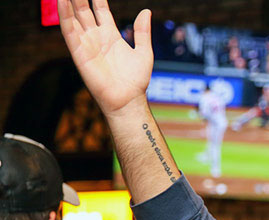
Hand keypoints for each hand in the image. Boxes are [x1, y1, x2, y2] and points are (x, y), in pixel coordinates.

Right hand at [59, 0, 152, 116]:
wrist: (128, 100)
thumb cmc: (136, 81)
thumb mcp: (144, 52)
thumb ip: (143, 32)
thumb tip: (146, 11)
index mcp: (111, 35)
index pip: (100, 10)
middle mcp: (96, 38)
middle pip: (84, 10)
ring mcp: (86, 44)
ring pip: (73, 18)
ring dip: (68, 3)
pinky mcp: (79, 53)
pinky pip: (69, 31)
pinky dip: (64, 16)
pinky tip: (61, 1)